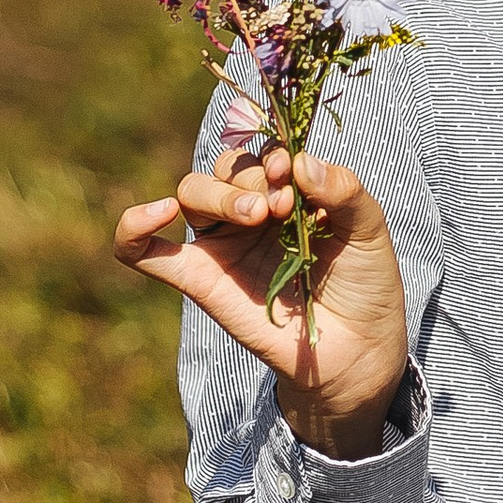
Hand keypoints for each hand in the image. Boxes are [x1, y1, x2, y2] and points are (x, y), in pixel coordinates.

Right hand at [113, 144, 409, 457]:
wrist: (357, 348)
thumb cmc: (364, 282)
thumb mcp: (368, 227)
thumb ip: (344, 190)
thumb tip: (300, 162)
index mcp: (286, 190)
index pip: (261, 153)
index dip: (270, 155)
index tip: (291, 174)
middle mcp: (249, 211)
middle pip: (222, 169)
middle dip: (248, 177)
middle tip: (280, 205)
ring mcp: (222, 244)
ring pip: (191, 194)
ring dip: (217, 194)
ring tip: (255, 214)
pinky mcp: (199, 280)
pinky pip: (146, 251)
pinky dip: (134, 228)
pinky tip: (155, 213)